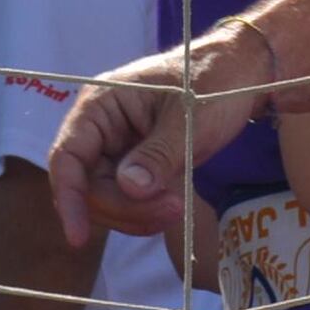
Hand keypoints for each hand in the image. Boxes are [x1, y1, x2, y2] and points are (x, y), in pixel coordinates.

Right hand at [45, 23, 269, 249]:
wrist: (241, 72)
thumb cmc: (214, 80)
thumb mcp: (189, 117)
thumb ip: (158, 154)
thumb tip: (129, 187)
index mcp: (101, 104)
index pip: (68, 156)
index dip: (69, 197)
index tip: (78, 237)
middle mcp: (101, 128)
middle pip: (88, 186)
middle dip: (124, 207)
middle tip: (173, 210)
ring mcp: (117, 148)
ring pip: (107, 198)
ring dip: (137, 214)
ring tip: (178, 208)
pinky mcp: (135, 165)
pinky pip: (127, 199)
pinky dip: (146, 211)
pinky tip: (174, 206)